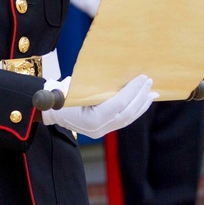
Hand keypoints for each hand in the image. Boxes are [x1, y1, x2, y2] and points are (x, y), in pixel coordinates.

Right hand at [41, 75, 157, 137]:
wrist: (51, 109)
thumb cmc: (60, 94)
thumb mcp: (71, 87)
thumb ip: (90, 85)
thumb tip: (114, 73)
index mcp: (90, 120)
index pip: (117, 105)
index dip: (132, 91)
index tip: (142, 77)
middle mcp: (98, 129)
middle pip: (126, 112)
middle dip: (140, 96)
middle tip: (149, 81)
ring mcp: (102, 131)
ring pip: (128, 118)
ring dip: (142, 104)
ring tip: (153, 92)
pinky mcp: (106, 129)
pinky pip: (125, 119)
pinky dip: (136, 109)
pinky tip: (144, 100)